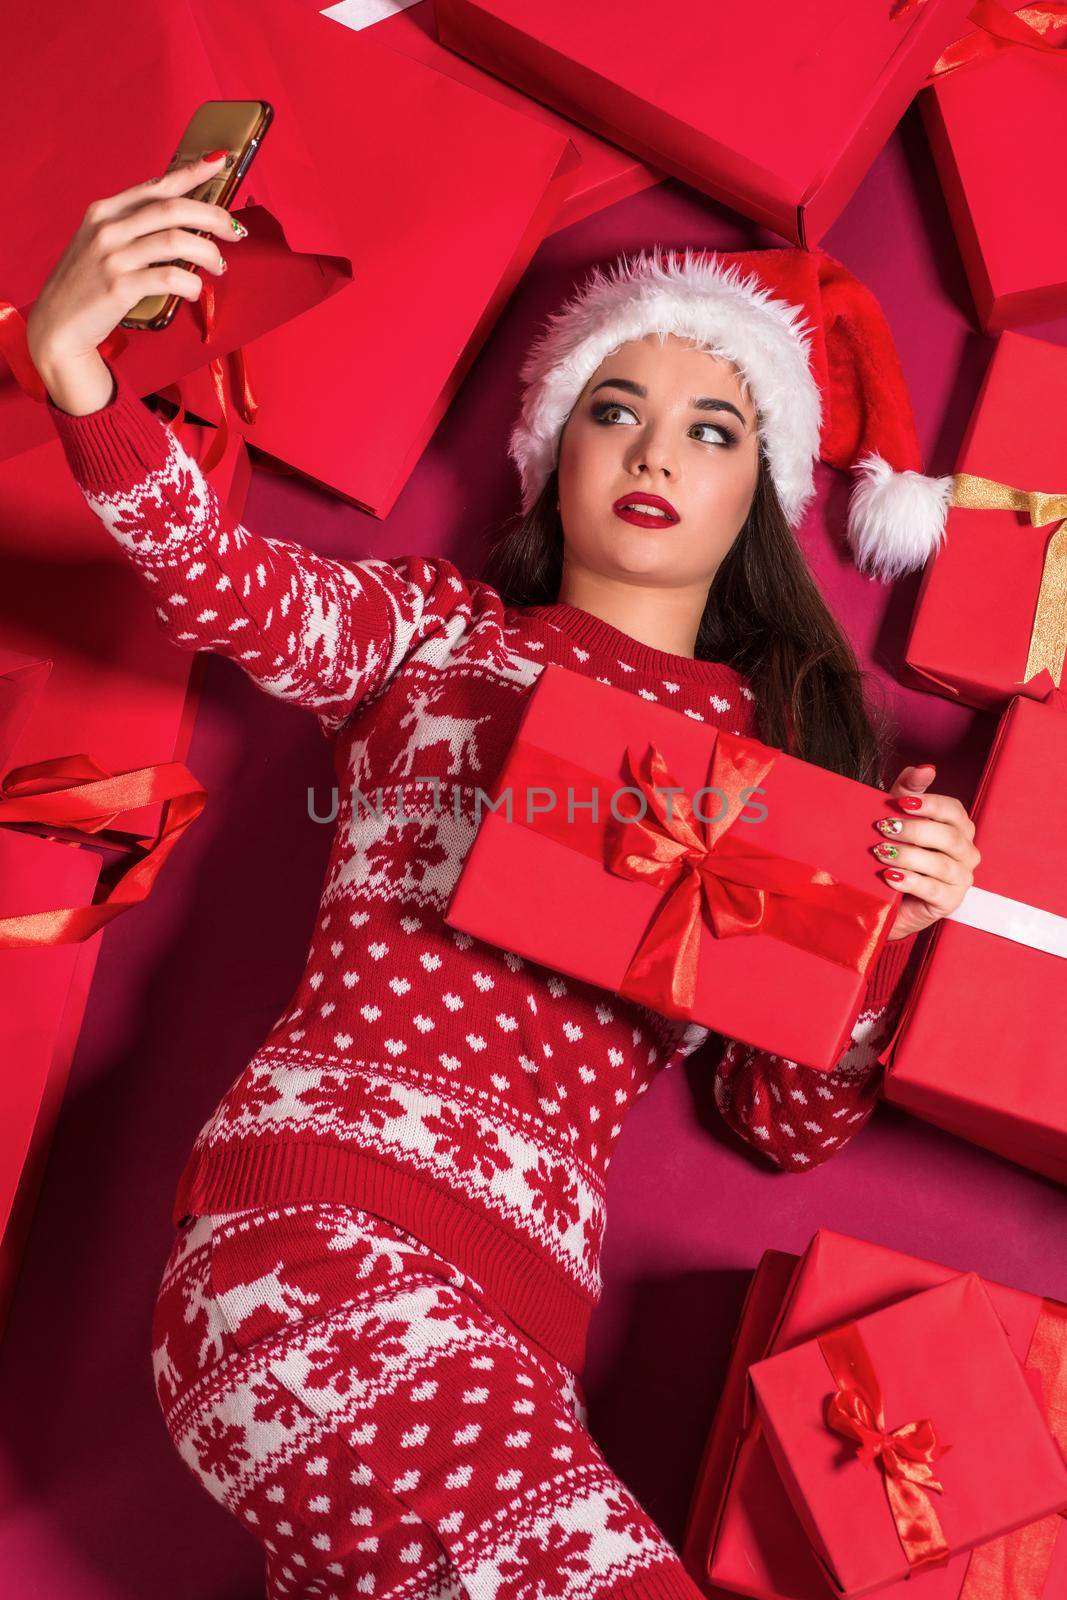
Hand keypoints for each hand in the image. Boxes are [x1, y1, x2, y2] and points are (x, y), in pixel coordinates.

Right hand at [26, 151, 242, 412]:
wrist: (58, 326)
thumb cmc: (87, 287)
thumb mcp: (101, 246)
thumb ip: (132, 230)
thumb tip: (181, 225)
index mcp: (104, 212)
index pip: (155, 186)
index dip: (190, 173)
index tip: (218, 163)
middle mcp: (108, 228)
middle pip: (172, 209)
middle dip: (212, 216)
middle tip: (235, 232)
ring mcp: (113, 257)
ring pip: (176, 241)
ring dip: (208, 253)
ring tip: (219, 267)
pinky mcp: (120, 287)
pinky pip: (169, 277)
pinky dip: (191, 284)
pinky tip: (196, 290)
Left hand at [872, 763, 979, 938]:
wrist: (885, 894)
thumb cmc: (896, 851)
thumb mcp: (897, 816)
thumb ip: (909, 790)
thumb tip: (925, 769)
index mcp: (958, 828)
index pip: (953, 810)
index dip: (929, 805)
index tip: (900, 803)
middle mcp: (966, 852)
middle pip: (949, 837)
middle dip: (914, 831)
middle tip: (884, 828)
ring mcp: (961, 878)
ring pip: (941, 864)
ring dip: (907, 856)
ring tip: (880, 852)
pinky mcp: (949, 901)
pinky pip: (933, 889)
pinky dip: (910, 881)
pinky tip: (889, 876)